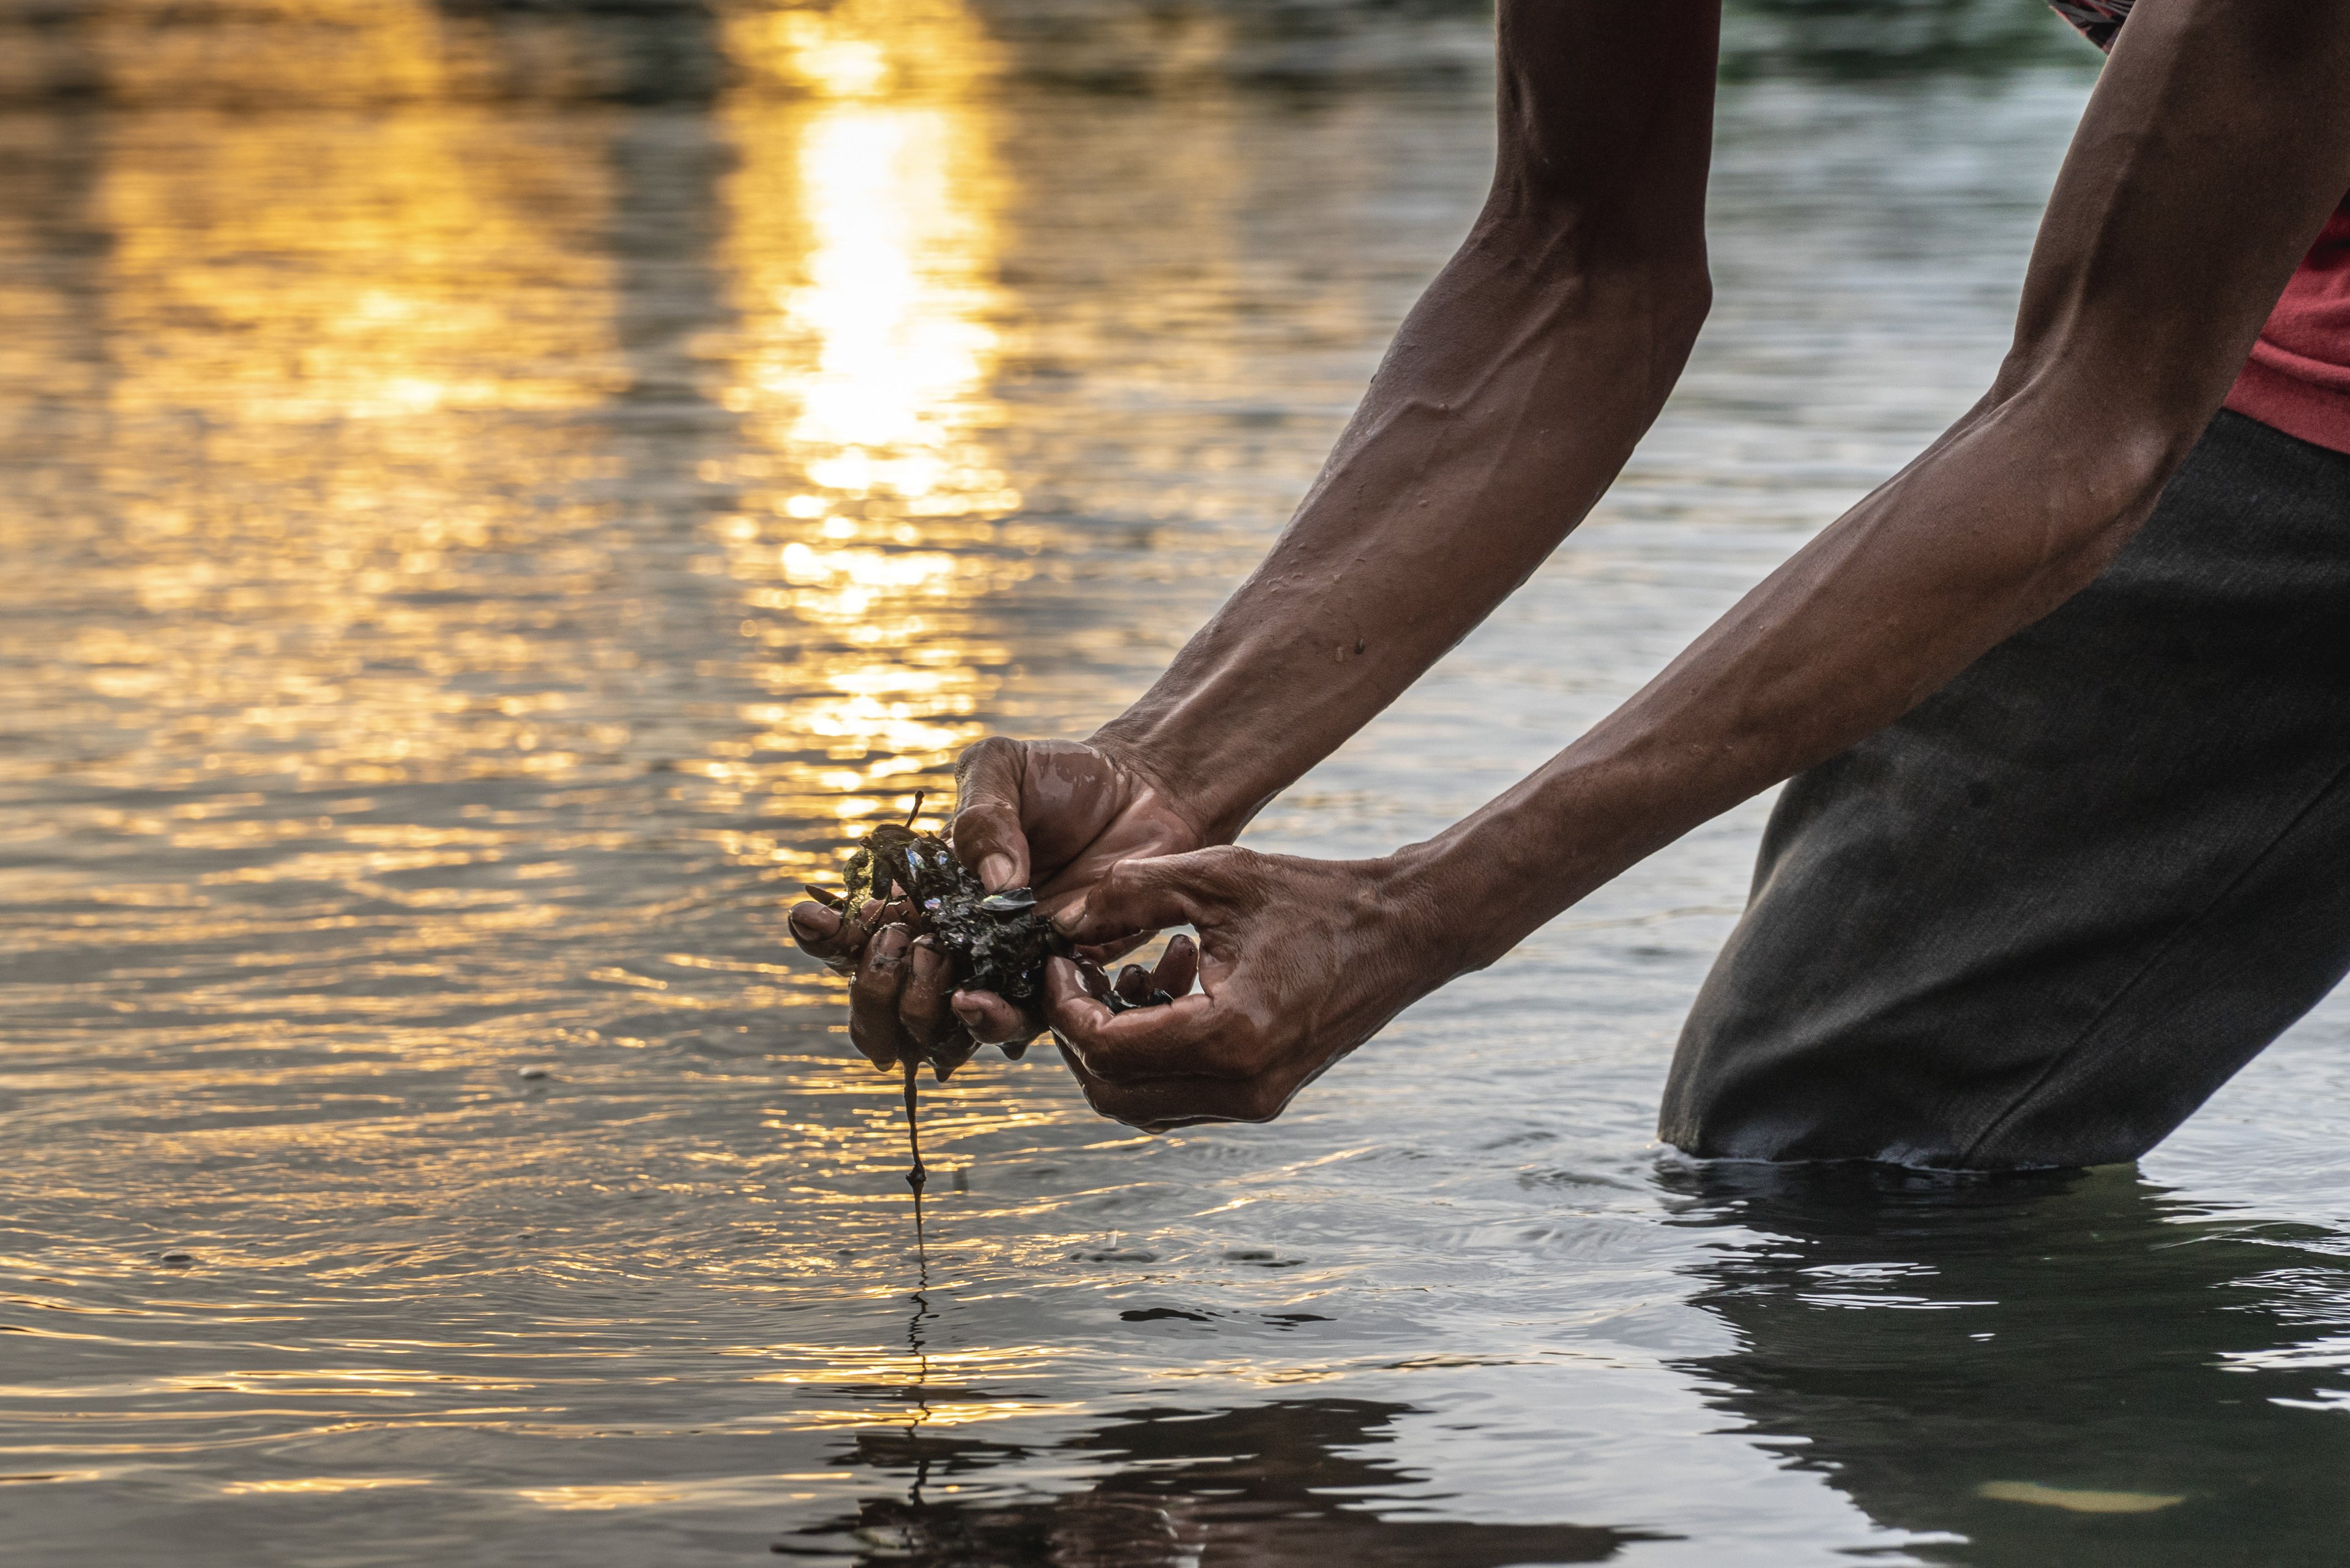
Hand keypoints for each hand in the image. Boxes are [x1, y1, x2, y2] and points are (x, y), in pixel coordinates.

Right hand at [787, 736, 1204, 1068]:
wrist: (1144, 790)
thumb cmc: (1062, 777)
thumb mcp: (1001, 768)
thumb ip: (978, 816)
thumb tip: (990, 885)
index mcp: (925, 891)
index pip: (860, 930)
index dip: (827, 936)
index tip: (811, 919)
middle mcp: (956, 939)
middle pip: (888, 998)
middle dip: (876, 987)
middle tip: (902, 946)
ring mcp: (1004, 967)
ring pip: (944, 1025)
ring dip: (928, 1011)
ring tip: (942, 975)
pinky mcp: (1059, 982)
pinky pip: (1020, 1022)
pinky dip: (994, 1020)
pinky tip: (983, 1000)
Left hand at [1042, 845, 1455, 1129]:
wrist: (1403, 931)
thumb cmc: (1317, 896)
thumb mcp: (1217, 875)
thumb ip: (1131, 890)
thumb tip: (1061, 917)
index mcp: (1232, 1036)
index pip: (1107, 1047)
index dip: (1064, 1004)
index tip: (1055, 959)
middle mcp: (1244, 1087)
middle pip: (1113, 1093)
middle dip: (1080, 1033)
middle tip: (1075, 973)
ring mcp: (1257, 1101)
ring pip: (1142, 1102)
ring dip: (1118, 1043)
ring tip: (1135, 970)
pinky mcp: (1264, 1096)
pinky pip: (1179, 1093)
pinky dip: (1155, 1050)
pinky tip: (1169, 984)